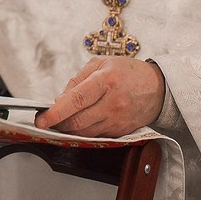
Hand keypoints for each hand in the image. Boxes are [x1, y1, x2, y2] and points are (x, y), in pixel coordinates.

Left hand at [34, 57, 164, 136]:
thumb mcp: (101, 64)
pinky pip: (96, 135)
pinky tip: (82, 121)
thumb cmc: (128, 72)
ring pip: (85, 132)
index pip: (76, 100)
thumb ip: (77, 80)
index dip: (56, 112)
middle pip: (77, 121)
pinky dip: (85, 131)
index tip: (41, 119)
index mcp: (105, 81)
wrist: (159, 87)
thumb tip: (59, 99)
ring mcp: (118, 120)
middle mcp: (113, 103)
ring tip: (64, 119)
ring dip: (70, 129)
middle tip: (48, 120)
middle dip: (58, 123)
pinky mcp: (121, 132)